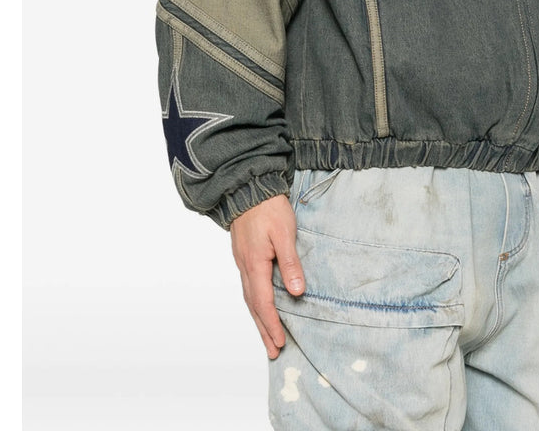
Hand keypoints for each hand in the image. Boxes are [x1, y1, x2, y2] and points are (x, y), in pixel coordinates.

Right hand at [229, 194, 305, 358]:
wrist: (249, 188)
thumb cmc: (268, 208)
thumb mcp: (284, 233)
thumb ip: (290, 262)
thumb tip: (296, 292)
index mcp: (255, 264)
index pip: (264, 303)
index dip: (272, 325)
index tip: (280, 343)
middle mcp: (245, 267)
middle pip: (254, 307)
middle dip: (264, 330)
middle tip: (273, 351)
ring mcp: (242, 262)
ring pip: (249, 298)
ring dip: (258, 320)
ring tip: (267, 337)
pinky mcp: (244, 256)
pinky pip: (248, 287)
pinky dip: (255, 303)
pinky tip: (260, 306)